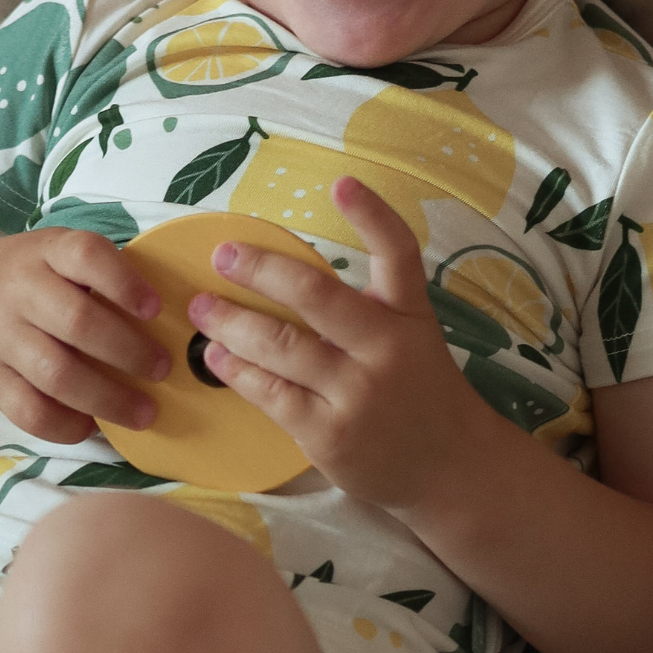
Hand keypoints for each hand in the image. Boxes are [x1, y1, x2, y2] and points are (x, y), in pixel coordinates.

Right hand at [0, 229, 168, 444]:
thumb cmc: (27, 277)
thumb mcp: (55, 254)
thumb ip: (100, 274)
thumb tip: (171, 315)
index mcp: (46, 252)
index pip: (86, 256)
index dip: (124, 283)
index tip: (156, 309)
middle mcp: (20, 290)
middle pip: (78, 323)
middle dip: (128, 352)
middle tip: (162, 369)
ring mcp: (0, 336)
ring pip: (56, 374)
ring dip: (107, 398)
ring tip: (144, 412)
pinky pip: (28, 410)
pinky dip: (64, 425)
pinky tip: (90, 425)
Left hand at [188, 177, 485, 511]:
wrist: (450, 471)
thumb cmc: (419, 395)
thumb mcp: (412, 340)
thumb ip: (365, 311)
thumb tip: (284, 279)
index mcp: (409, 317)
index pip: (399, 254)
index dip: (372, 215)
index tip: (341, 182)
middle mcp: (386, 349)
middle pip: (316, 295)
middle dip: (261, 270)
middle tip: (223, 255)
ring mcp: (356, 394)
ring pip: (280, 346)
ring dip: (231, 322)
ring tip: (202, 307)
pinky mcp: (328, 434)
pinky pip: (270, 393)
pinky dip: (237, 371)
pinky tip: (215, 357)